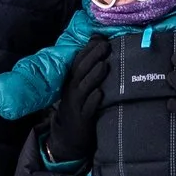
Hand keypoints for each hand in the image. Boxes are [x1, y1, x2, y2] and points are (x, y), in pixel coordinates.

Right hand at [41, 36, 112, 165]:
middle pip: (81, 71)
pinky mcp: (82, 119)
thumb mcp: (80, 88)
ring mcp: (76, 105)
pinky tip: (100, 94)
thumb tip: (98, 43)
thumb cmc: (79, 107)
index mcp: (72, 81)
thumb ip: (88, 69)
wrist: (69, 136)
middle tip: (106, 46)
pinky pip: (87, 109)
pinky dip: (94, 101)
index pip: (78, 61)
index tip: (100, 39)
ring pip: (84, 88)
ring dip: (94, 76)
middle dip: (93, 57)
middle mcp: (72, 90)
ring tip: (104, 66)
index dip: (88, 50)